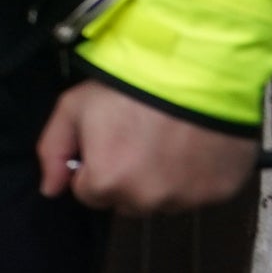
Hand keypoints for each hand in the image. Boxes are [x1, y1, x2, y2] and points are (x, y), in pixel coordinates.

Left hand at [35, 80, 261, 213]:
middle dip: (127, 178)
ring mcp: (188, 199)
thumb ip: (53, 150)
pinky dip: (196, 176)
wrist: (196, 71)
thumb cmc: (130, 87)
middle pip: (127, 201)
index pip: (90, 194)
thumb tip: (50, 189)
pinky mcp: (221, 192)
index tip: (109, 142)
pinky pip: (200, 193)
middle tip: (140, 140)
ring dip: (162, 180)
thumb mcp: (75, 106)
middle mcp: (148, 200)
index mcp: (108, 182)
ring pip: (164, 201)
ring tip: (169, 140)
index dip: (96, 166)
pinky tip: (195, 146)